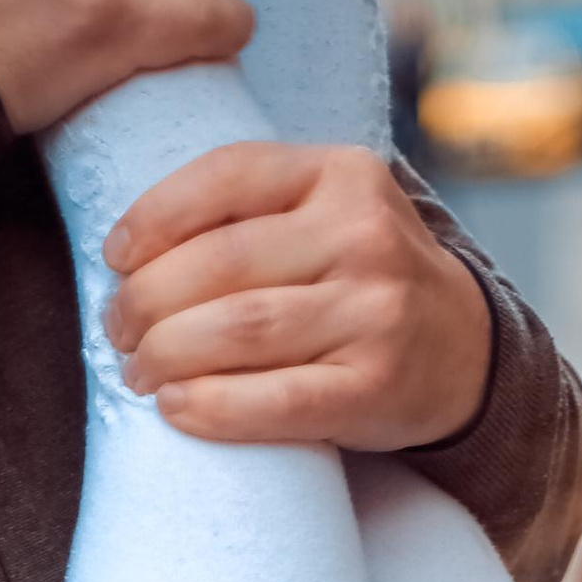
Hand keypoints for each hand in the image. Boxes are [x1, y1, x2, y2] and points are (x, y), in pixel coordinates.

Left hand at [103, 144, 494, 449]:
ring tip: (138, 371)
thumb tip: (133, 248)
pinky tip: (175, 408)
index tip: (116, 257)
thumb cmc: (363, 279)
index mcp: (342, 172)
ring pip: (240, 329)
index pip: (228, 176)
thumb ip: (256, 206)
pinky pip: (276, 401)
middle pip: (222, 263)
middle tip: (118, 331)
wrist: (466, 350)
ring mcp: (375, 313)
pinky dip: (213, 408)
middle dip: (148, 300)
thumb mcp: (328, 211)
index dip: (154, 216)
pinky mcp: (375, 388)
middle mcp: (364, 235)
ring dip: (167, 355)